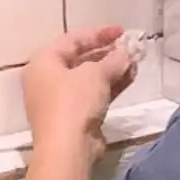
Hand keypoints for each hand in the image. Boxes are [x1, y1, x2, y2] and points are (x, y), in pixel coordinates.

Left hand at [21, 27, 135, 153]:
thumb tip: (127, 53)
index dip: (98, 33)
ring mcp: (60, 100)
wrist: (67, 148)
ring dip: (112, 70)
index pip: (73, 40)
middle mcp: (47, 79)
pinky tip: (130, 78)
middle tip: (130, 48)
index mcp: (44, 62)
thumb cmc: (73, 102)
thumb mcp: (95, 74)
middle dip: (107, 53)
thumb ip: (113, 60)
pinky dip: (110, 86)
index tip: (122, 31)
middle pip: (80, 59)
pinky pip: (93, 94)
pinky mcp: (74, 117)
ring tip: (135, 63)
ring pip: (89, 79)